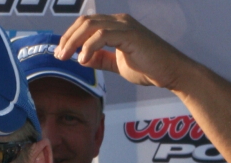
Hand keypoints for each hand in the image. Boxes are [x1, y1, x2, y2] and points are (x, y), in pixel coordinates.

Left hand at [57, 14, 195, 90]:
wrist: (171, 73)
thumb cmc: (149, 68)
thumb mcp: (117, 64)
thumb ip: (101, 59)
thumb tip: (82, 58)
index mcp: (117, 26)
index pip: (86, 24)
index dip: (70, 37)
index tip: (60, 52)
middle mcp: (120, 21)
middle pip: (85, 22)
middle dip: (67, 38)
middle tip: (58, 55)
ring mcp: (125, 26)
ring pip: (90, 25)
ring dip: (73, 42)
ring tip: (66, 57)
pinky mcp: (130, 35)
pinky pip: (102, 35)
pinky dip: (88, 47)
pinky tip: (83, 60)